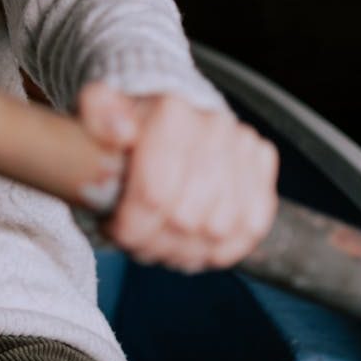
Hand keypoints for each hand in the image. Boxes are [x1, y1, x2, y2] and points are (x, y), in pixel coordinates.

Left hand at [77, 82, 278, 272]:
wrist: (171, 110)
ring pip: (218, 230)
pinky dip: (220, 249)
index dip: (132, 227)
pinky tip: (193, 246)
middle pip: (186, 218)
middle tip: (136, 243)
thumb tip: (121, 133)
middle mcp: (214, 126)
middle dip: (155, 243)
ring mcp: (243, 147)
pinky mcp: (263, 166)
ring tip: (161, 246)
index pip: (154, 194)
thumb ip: (98, 112)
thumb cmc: (128, 120)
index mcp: (171, 112)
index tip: (115, 231)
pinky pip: (250, 228)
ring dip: (185, 251)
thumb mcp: (98, 109)